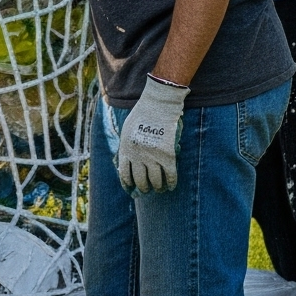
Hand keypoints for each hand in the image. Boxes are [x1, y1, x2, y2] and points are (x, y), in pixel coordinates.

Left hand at [116, 76, 186, 193]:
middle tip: (147, 189)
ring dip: (158, 188)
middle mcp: (137, 156)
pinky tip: (171, 186)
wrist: (157, 105)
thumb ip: (128, 146)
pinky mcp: (167, 155)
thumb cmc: (142, 115)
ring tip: (159, 189)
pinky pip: (170, 176)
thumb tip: (129, 162)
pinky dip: (171, 183)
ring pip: (155, 181)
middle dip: (144, 188)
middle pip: (140, 181)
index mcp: (126, 149)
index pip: (124, 174)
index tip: (131, 189)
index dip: (128, 184)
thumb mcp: (127, 130)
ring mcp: (153, 157)